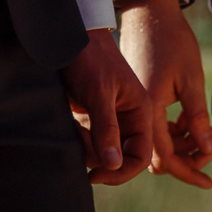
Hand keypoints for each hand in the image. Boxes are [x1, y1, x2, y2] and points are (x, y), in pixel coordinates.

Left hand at [61, 27, 155, 185]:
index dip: (121, 172)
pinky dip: (80, 140)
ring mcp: (111, 118)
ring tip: (75, 129)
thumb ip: (107, 129)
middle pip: (121, 158)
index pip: (140, 156)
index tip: (96, 175)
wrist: (70, 36)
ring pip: (103, 152)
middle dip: (100, 160)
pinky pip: (90, 141)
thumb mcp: (99, 94)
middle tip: (79, 145)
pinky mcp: (93, 116)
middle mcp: (129, 118)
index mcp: (141, 112)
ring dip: (87, 149)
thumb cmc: (90, 58)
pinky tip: (72, 124)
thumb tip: (113, 165)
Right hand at [118, 0, 211, 187]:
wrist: (149, 13)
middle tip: (209, 152)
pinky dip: (172, 130)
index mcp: (147, 110)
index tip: (208, 183)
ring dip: (180, 145)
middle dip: (185, 160)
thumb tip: (209, 151)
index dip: (188, 173)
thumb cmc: (172, 42)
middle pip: (158, 156)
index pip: (164, 159)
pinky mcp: (137, 100)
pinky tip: (188, 121)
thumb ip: (198, 119)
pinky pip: (153, 126)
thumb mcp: (191, 80)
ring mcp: (135, 107)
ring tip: (203, 136)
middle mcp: (136, 113)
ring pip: (157, 142)